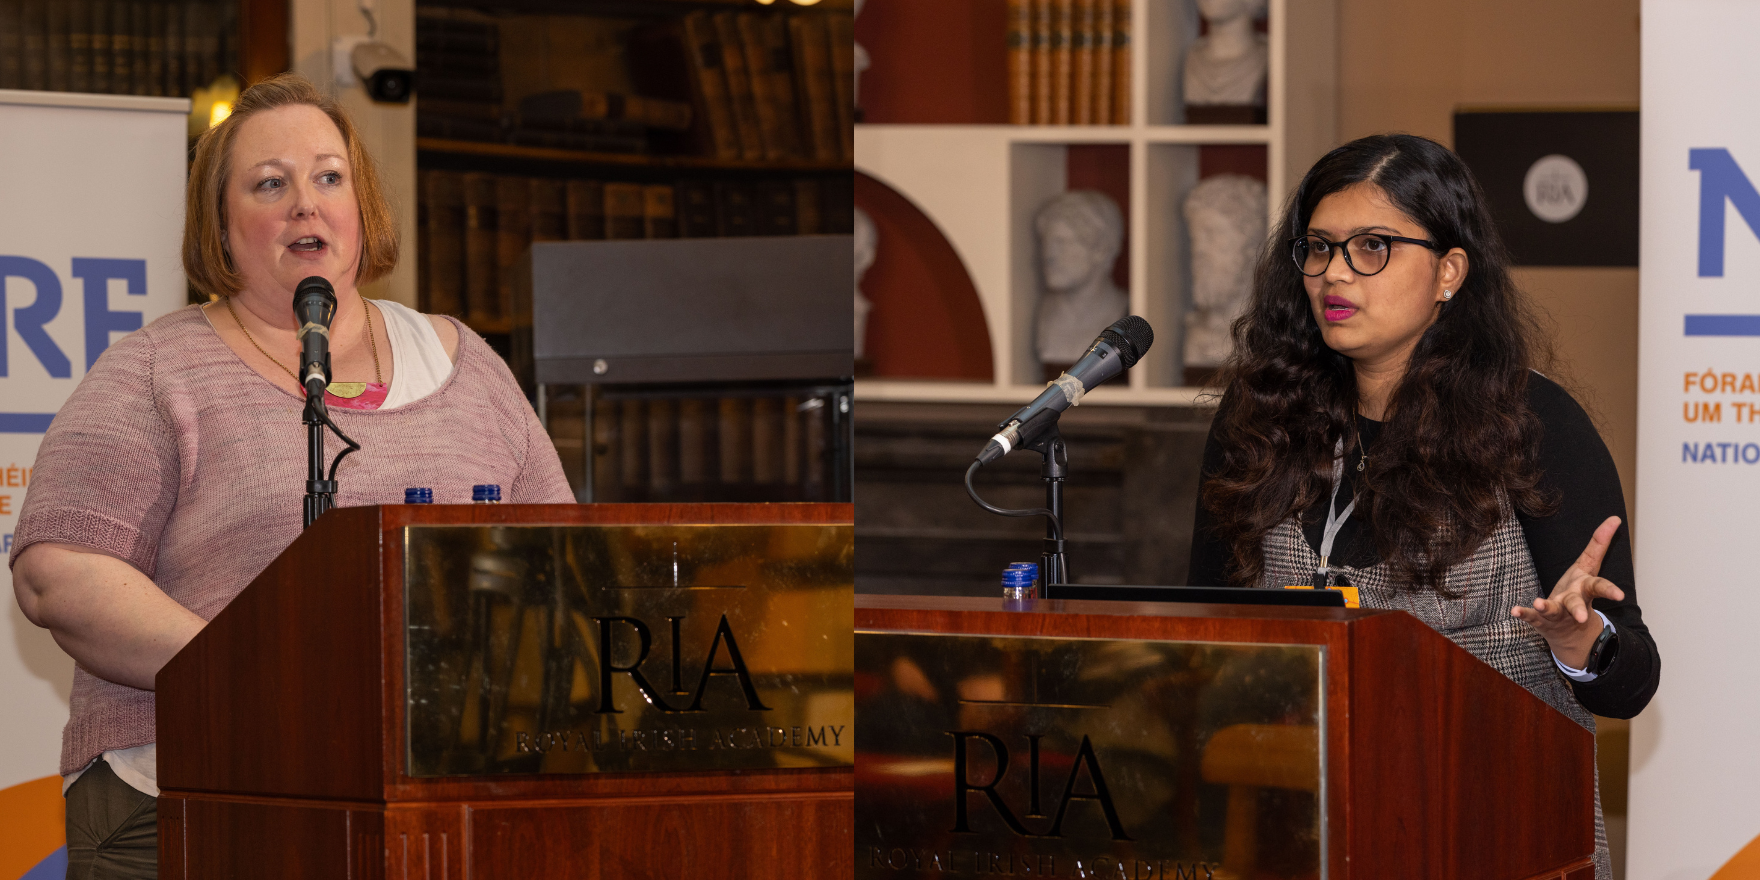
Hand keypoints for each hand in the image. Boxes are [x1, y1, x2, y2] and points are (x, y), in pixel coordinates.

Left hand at [1510, 515, 1625, 669]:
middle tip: (1582, 617)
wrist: (1569, 630)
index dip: (1609, 591)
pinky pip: (1532, 617)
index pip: (1599, 587)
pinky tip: (1515, 610)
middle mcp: (1572, 602)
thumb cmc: (1579, 592)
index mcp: (1585, 588)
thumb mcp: (1589, 566)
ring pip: (1553, 611)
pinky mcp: (1541, 619)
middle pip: (1576, 604)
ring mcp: (1556, 612)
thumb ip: (1599, 543)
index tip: (1619, 595)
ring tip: (1539, 603)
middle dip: (1579, 610)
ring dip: (1546, 608)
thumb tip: (1615, 518)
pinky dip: (1524, 614)